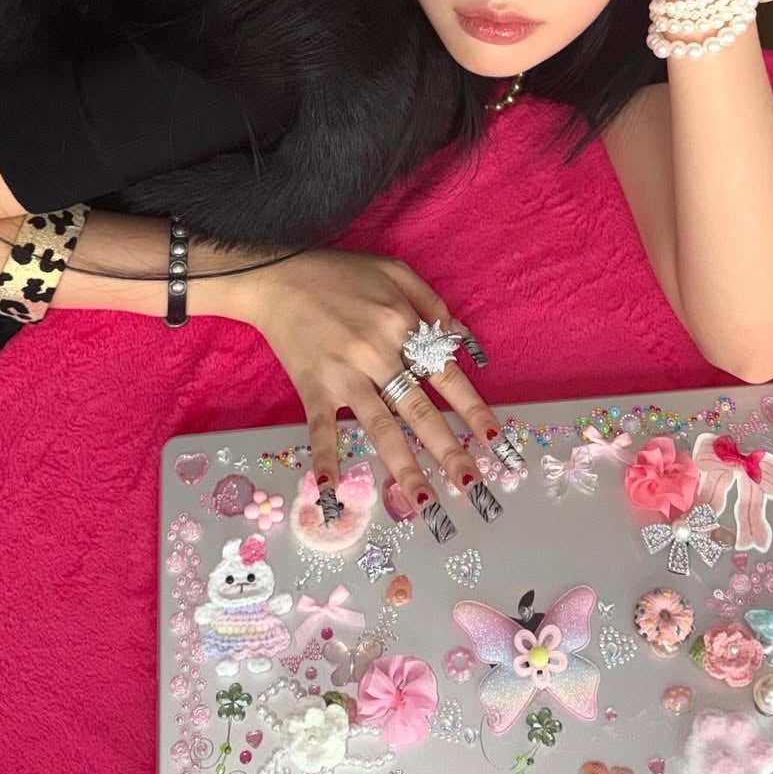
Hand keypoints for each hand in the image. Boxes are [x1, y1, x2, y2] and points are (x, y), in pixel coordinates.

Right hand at [234, 247, 505, 528]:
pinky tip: (332, 492)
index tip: (495, 442)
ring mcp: (343, 374)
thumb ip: (432, 303)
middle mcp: (378, 353)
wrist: (276, 276)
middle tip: (473, 485)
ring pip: (379, 427)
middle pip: (419, 410)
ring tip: (424, 503)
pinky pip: (321, 429)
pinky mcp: (312, 387)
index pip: (447, 375)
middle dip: (449, 451)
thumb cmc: (339, 272)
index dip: (473, 411)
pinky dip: (326, 459)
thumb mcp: (395, 270)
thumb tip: (460, 340)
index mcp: (402, 324)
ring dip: (403, 467)